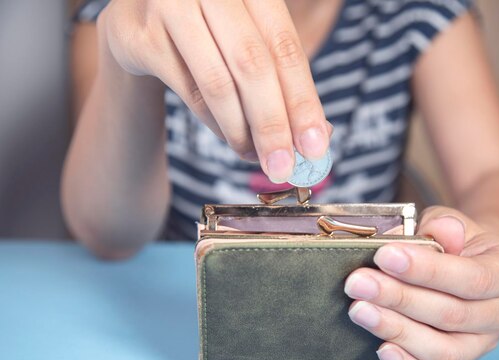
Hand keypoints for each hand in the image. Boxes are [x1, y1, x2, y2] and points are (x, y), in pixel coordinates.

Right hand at [97, 0, 330, 181]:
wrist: (140, 16)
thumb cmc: (211, 32)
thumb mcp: (253, 44)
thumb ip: (284, 82)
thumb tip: (321, 135)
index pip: (285, 48)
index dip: (303, 101)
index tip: (316, 147)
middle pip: (253, 65)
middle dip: (273, 124)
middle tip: (284, 168)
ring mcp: (171, 5)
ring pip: (218, 83)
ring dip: (241, 132)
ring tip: (257, 158)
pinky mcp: (141, 35)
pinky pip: (189, 92)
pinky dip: (216, 123)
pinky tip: (232, 139)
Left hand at [344, 206, 498, 359]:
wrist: (464, 262)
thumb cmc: (453, 241)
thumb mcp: (450, 221)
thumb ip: (442, 225)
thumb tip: (439, 231)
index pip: (473, 278)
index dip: (428, 270)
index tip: (385, 256)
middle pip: (452, 315)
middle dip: (399, 298)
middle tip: (357, 283)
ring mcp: (483, 345)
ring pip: (443, 351)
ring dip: (397, 330)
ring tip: (360, 310)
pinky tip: (382, 349)